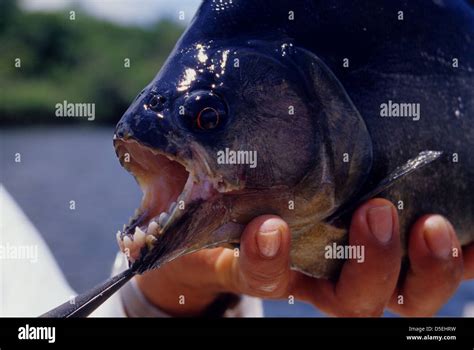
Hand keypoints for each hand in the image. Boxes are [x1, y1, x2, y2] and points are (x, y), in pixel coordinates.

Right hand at [135, 198, 473, 315]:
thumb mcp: (190, 210)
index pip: (266, 279)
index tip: (269, 229)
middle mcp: (312, 278)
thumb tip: (153, 181)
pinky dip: (453, 259)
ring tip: (433, 223)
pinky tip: (465, 232)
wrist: (240, 225)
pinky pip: (423, 267)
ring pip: (397, 293)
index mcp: (262, 268)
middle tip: (377, 211)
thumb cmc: (211, 219)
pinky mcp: (377, 246)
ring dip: (421, 265)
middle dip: (370, 266)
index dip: (268, 264)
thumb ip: (177, 203)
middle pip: (351, 301)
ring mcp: (349, 266)